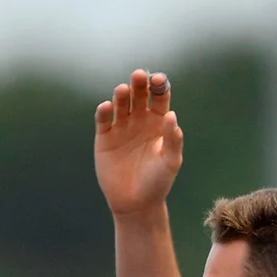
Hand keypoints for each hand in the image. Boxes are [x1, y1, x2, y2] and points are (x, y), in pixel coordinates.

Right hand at [94, 70, 183, 216]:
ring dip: (121, 96)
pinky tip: (108, 106)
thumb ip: (172, 139)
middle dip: (139, 85)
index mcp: (159, 124)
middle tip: (139, 75)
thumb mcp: (170, 161)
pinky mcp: (104, 137)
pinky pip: (103, 120)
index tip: (160, 78)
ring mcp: (121, 128)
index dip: (159, 87)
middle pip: (139, 97)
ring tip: (123, 89)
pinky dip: (104, 112)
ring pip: (121, 105)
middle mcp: (140, 122)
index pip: (160, 100)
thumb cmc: (158, 181)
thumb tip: (172, 115)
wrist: (136, 201)